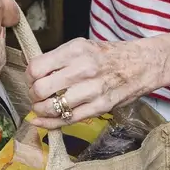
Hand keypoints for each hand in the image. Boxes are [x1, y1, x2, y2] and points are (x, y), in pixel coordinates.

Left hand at [26, 37, 153, 128]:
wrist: (140, 64)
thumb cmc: (108, 55)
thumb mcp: (82, 46)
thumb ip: (59, 58)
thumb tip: (34, 73)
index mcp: (75, 51)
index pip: (37, 67)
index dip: (29, 77)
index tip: (31, 79)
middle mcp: (82, 70)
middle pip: (40, 89)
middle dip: (32, 95)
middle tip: (35, 95)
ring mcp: (91, 90)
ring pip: (52, 107)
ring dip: (40, 110)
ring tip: (41, 107)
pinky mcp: (99, 108)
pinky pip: (67, 120)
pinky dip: (50, 124)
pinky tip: (42, 122)